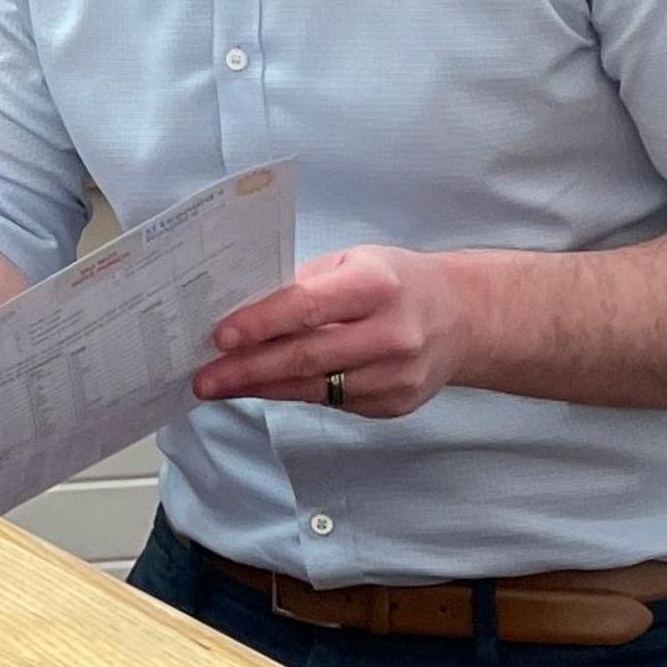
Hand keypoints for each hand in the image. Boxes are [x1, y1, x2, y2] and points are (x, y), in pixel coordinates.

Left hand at [193, 245, 469, 416]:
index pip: (308, 306)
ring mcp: (397, 374)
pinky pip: (332, 401)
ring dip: (261, 388)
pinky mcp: (396, 403)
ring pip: (315, 387)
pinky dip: (292, 394)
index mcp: (377, 285)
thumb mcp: (352, 264)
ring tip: (219, 386)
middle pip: (307, 356)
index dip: (260, 323)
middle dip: (247, 369)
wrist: (463, 317)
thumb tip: (239, 309)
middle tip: (203, 378)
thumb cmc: (395, 283)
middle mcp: (392, 333)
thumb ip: (302, 285)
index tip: (219, 337)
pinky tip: (263, 389)